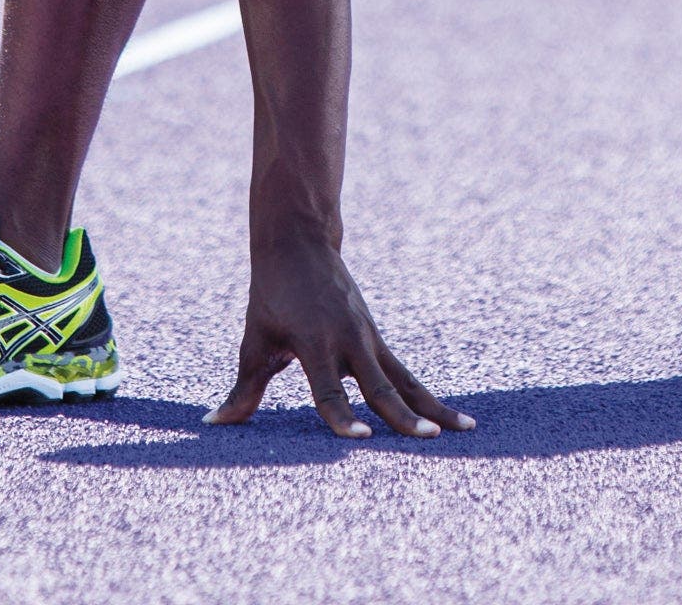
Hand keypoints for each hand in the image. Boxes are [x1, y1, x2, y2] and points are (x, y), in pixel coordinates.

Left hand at [205, 229, 473, 437]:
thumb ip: (245, 386)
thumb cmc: (272, 295)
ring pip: (405, 380)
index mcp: (315, 343)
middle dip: (405, 416)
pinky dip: (425, 394)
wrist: (301, 242)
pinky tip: (450, 416)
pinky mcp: (376, 338)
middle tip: (428, 439)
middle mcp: (348, 341)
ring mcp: (368, 338)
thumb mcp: (255, 340)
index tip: (361, 438)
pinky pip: (405, 372)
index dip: (343, 417)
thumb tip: (215, 422)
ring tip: (466, 430)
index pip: (330, 390)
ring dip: (433, 405)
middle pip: (381, 387)